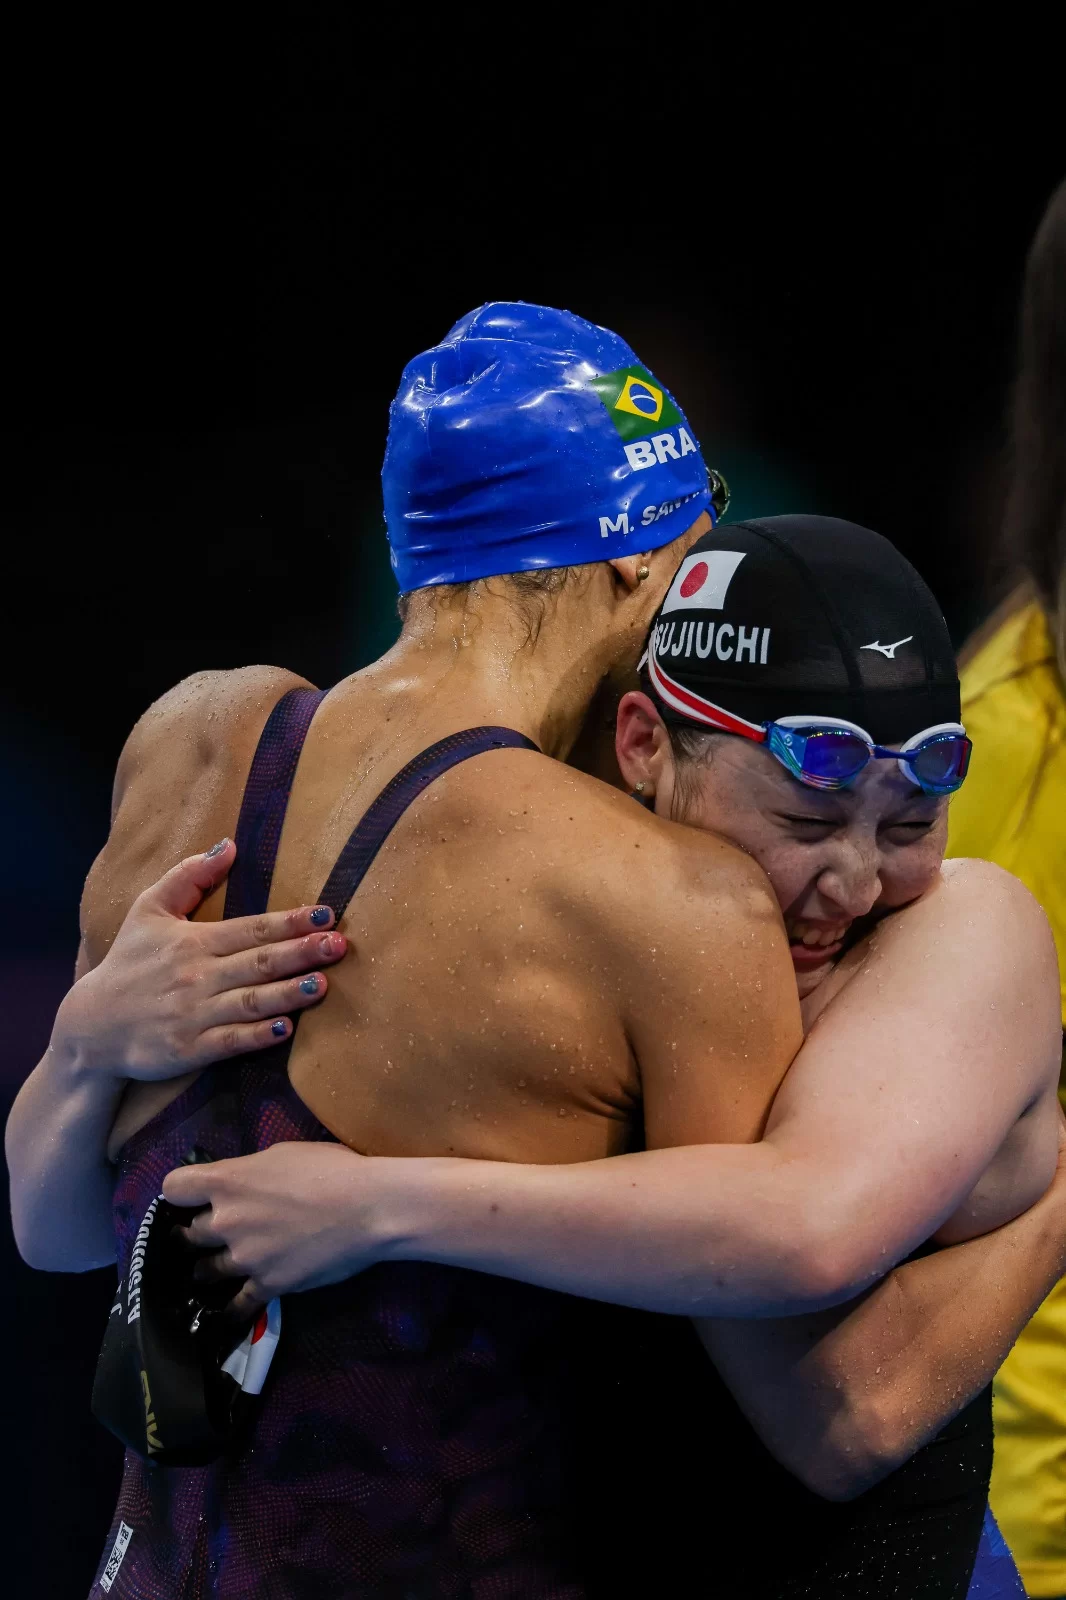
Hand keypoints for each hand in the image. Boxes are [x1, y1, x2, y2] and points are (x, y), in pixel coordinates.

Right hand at [53, 840, 347, 1081]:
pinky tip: (286, 1029)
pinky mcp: (188, 1049)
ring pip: (250, 1002)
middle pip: (258, 963)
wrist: (90, 1026)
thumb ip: (188, 876)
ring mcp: (193, 1015)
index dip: (291, 922)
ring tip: (323, 984)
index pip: (251, 929)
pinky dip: (258, 1035)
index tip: (326, 914)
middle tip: (339, 945)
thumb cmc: (128, 963)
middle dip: (301, 953)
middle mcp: (197, 976)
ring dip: (288, 993)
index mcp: (193, 942)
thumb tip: (229, 845)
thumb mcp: (148, 910)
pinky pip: (230, 1041)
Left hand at [162, 1141, 383, 1317]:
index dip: (182, 1193)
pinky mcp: (267, 1285)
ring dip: (212, 1268)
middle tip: (215, 1233)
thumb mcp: (283, 1155)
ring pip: (206, 1271)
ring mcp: (245, 1257)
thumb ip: (250, 1172)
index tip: (193, 1197)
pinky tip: (231, 1312)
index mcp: (227, 1181)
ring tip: (218, 1269)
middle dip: (200, 1232)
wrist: (370, 1208)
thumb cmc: (333, 1169)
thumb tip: (241, 1183)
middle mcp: (226, 1221)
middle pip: (188, 1233)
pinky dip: (233, 1309)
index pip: (174, 1187)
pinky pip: (237, 1305)